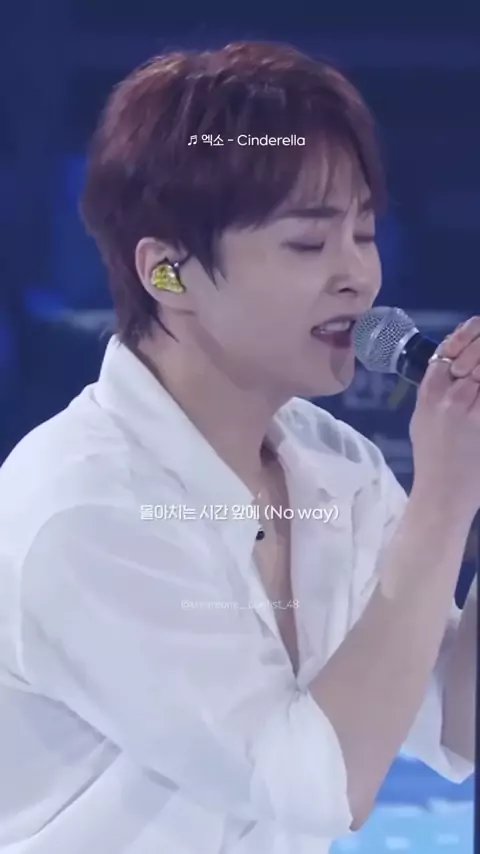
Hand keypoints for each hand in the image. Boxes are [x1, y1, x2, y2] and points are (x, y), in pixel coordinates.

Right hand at [410, 316, 479, 517]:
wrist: (442, 493)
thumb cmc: (434, 458)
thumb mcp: (422, 419)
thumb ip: (435, 391)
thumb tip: (451, 365)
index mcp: (429, 394)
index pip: (448, 351)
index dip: (465, 334)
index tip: (475, 328)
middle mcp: (448, 397)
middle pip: (473, 354)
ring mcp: (468, 410)